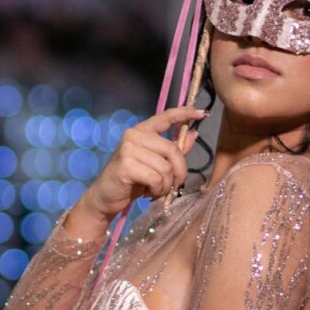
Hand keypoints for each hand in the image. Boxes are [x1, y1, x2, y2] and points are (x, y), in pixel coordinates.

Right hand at [79, 106, 206, 221]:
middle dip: (179, 172)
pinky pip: (156, 178)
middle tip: (173, 186)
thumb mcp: (156, 164)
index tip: (203, 112)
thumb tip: (194, 134)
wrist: (106, 197)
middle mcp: (134, 135)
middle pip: (172, 150)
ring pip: (166, 167)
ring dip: (166, 185)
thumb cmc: (132, 181)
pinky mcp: (126, 164)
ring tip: (157, 191)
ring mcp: (128, 148)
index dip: (185, 113)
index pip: (165, 116)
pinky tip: (148, 193)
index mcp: (141, 131)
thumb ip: (174, 149)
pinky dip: (157, 190)